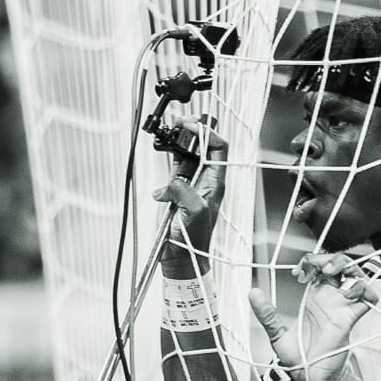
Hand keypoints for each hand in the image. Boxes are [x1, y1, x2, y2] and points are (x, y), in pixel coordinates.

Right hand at [152, 119, 227, 270]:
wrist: (181, 258)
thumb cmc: (194, 240)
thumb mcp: (194, 213)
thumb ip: (185, 192)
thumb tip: (173, 182)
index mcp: (216, 183)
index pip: (219, 149)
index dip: (207, 134)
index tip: (191, 126)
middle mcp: (206, 181)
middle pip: (203, 147)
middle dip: (192, 132)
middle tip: (179, 122)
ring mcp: (191, 185)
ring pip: (187, 156)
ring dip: (178, 143)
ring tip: (170, 131)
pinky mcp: (177, 192)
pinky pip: (173, 170)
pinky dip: (166, 166)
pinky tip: (160, 176)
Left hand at [249, 251, 379, 380]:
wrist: (312, 379)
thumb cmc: (299, 359)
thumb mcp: (277, 335)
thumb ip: (267, 314)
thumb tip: (252, 292)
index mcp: (313, 298)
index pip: (318, 268)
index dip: (310, 262)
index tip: (297, 274)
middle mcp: (330, 299)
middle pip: (339, 265)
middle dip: (329, 258)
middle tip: (317, 268)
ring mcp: (342, 307)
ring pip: (355, 275)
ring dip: (346, 268)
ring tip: (330, 274)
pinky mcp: (350, 319)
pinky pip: (366, 298)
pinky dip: (363, 289)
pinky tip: (348, 292)